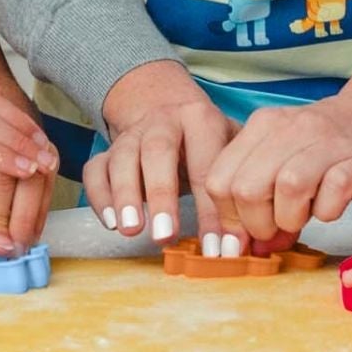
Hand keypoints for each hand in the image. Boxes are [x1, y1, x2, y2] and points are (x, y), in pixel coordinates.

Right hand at [84, 61, 234, 248]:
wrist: (165, 103)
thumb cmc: (205, 138)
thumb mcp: (229, 141)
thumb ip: (239, 176)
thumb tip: (255, 227)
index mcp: (200, 118)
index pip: (206, 165)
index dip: (212, 210)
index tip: (217, 249)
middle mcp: (163, 121)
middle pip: (158, 152)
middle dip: (161, 195)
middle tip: (164, 236)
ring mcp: (132, 134)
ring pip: (122, 158)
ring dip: (125, 195)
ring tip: (132, 230)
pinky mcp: (108, 149)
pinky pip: (96, 168)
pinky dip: (100, 195)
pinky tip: (110, 223)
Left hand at [202, 93, 351, 247]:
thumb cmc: (321, 148)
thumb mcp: (280, 161)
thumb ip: (256, 199)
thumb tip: (242, 248)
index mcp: (262, 126)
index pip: (219, 181)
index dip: (229, 217)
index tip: (246, 230)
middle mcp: (289, 127)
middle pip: (247, 188)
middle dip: (257, 223)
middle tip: (276, 227)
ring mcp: (325, 141)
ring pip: (287, 188)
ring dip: (290, 219)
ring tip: (302, 217)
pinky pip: (331, 197)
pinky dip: (326, 213)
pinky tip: (329, 206)